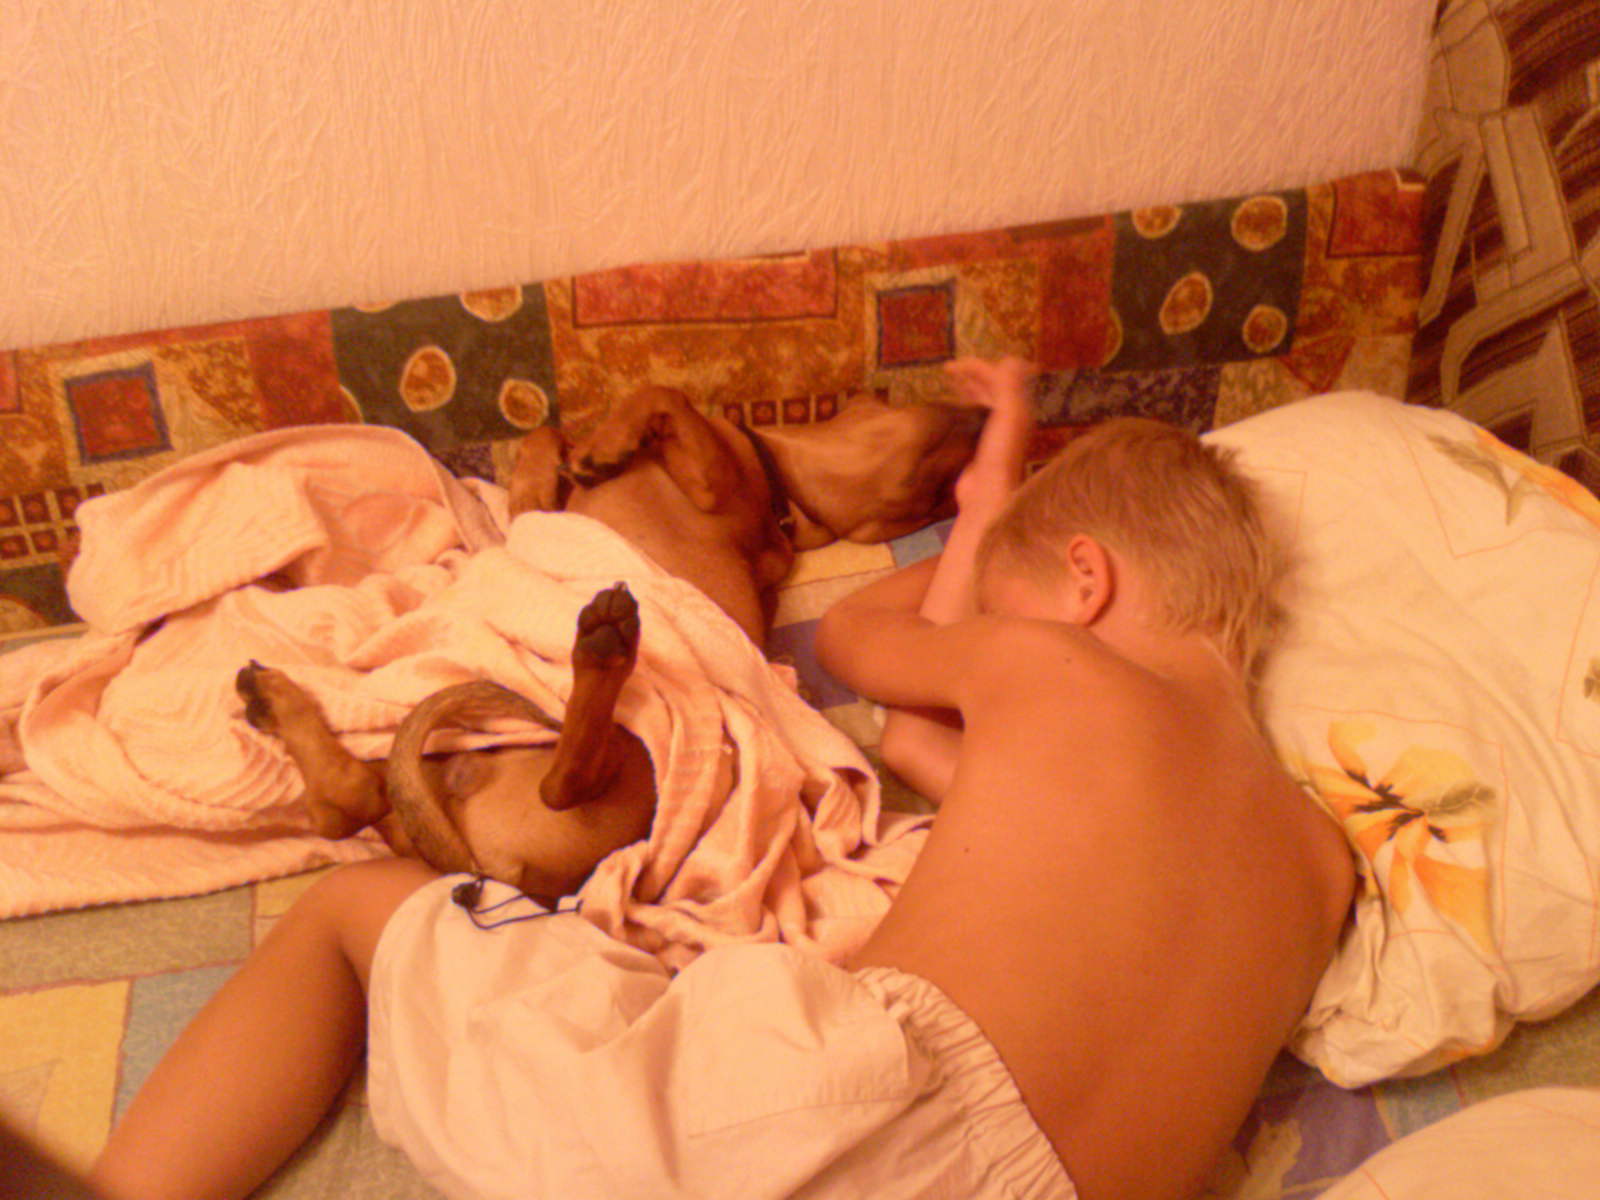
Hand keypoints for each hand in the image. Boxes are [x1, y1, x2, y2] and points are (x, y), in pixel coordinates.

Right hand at [944, 357, 1035, 518]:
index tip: (954, 365)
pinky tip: (954, 406)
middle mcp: (1009, 418)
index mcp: (1018, 408)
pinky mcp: (981, 445)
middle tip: (950, 368)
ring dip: (969, 388)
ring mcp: (995, 432)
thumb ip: (1009, 385)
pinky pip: (973, 417)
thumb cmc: (999, 452)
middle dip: (974, 374)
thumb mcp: (1008, 414)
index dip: (979, 367)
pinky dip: (964, 406)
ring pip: (983, 401)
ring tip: (952, 381)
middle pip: (992, 388)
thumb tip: (1010, 359)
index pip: (1000, 377)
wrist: (988, 492)